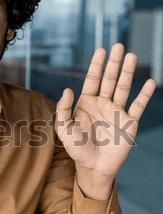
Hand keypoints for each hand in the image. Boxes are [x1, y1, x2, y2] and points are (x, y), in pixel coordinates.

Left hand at [55, 43, 155, 199]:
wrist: (93, 167)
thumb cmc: (77, 149)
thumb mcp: (64, 129)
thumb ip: (63, 109)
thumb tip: (68, 89)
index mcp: (86, 104)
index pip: (92, 80)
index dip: (96, 65)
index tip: (101, 50)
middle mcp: (103, 104)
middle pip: (109, 79)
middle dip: (114, 63)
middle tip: (118, 46)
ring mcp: (117, 112)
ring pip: (124, 88)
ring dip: (128, 72)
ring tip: (132, 56)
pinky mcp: (129, 122)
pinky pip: (138, 105)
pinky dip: (144, 94)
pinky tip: (150, 82)